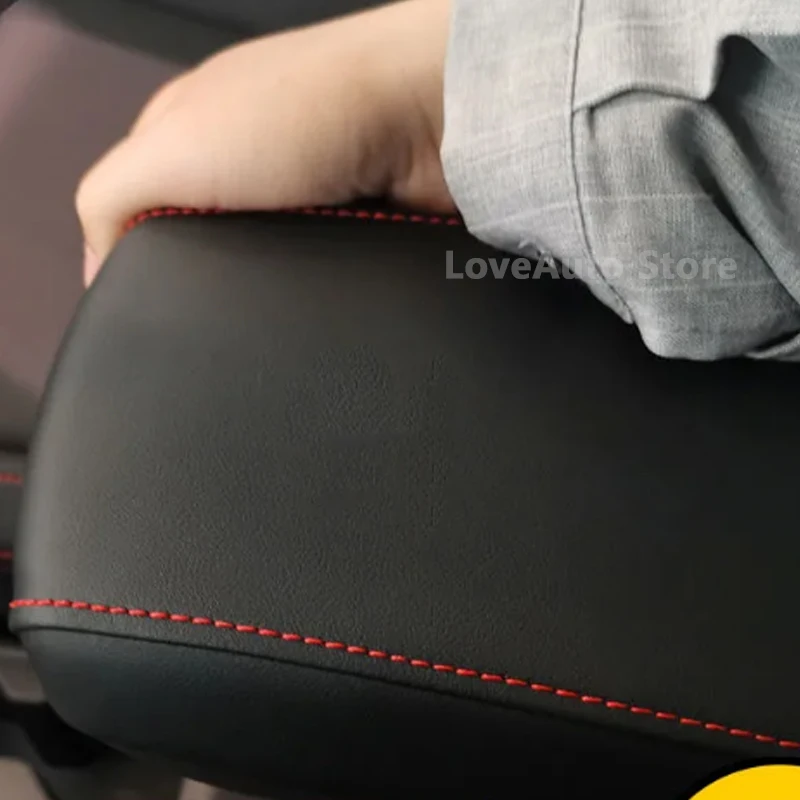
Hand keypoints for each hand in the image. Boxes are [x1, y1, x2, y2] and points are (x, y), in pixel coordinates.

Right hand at [76, 0, 453, 283]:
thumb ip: (112, 200)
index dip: (136, 260)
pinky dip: (308, 292)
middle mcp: (244, 165)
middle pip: (201, 249)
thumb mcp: (168, 147)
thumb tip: (99, 267)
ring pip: (258, 274)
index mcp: (187, 135)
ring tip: (269, 296)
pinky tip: (308, 294)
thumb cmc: (302, 110)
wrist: (420, 120)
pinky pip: (312, 280)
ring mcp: (300, 198)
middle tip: (213, 299)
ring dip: (260, 290)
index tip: (145, 298)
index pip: (138, 212)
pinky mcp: (347, 230)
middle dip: (203, 280)